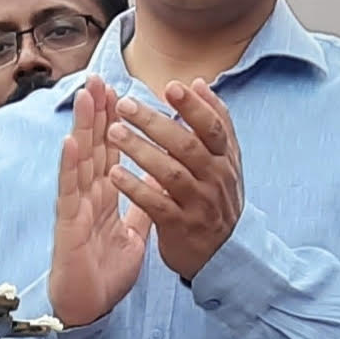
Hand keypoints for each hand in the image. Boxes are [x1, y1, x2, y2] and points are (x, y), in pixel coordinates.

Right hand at [48, 78, 152, 326]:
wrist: (87, 309)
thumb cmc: (104, 274)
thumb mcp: (131, 236)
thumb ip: (139, 208)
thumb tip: (153, 183)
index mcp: (103, 197)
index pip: (109, 151)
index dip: (113, 122)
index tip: (118, 92)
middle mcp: (87, 196)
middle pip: (93, 147)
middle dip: (96, 112)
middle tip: (98, 78)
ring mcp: (75, 208)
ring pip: (79, 161)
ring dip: (82, 128)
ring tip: (85, 97)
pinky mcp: (68, 226)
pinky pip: (69, 193)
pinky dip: (70, 168)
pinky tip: (71, 144)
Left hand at [108, 80, 243, 281]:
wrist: (220, 254)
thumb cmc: (214, 197)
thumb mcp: (224, 161)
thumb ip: (215, 123)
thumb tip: (199, 84)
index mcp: (226, 159)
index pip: (214, 127)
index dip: (194, 107)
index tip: (171, 87)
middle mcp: (216, 180)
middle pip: (187, 146)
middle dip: (155, 123)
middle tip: (125, 105)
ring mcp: (199, 204)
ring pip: (170, 173)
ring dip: (140, 151)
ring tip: (113, 133)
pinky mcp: (180, 227)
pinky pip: (156, 204)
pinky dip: (135, 188)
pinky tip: (114, 173)